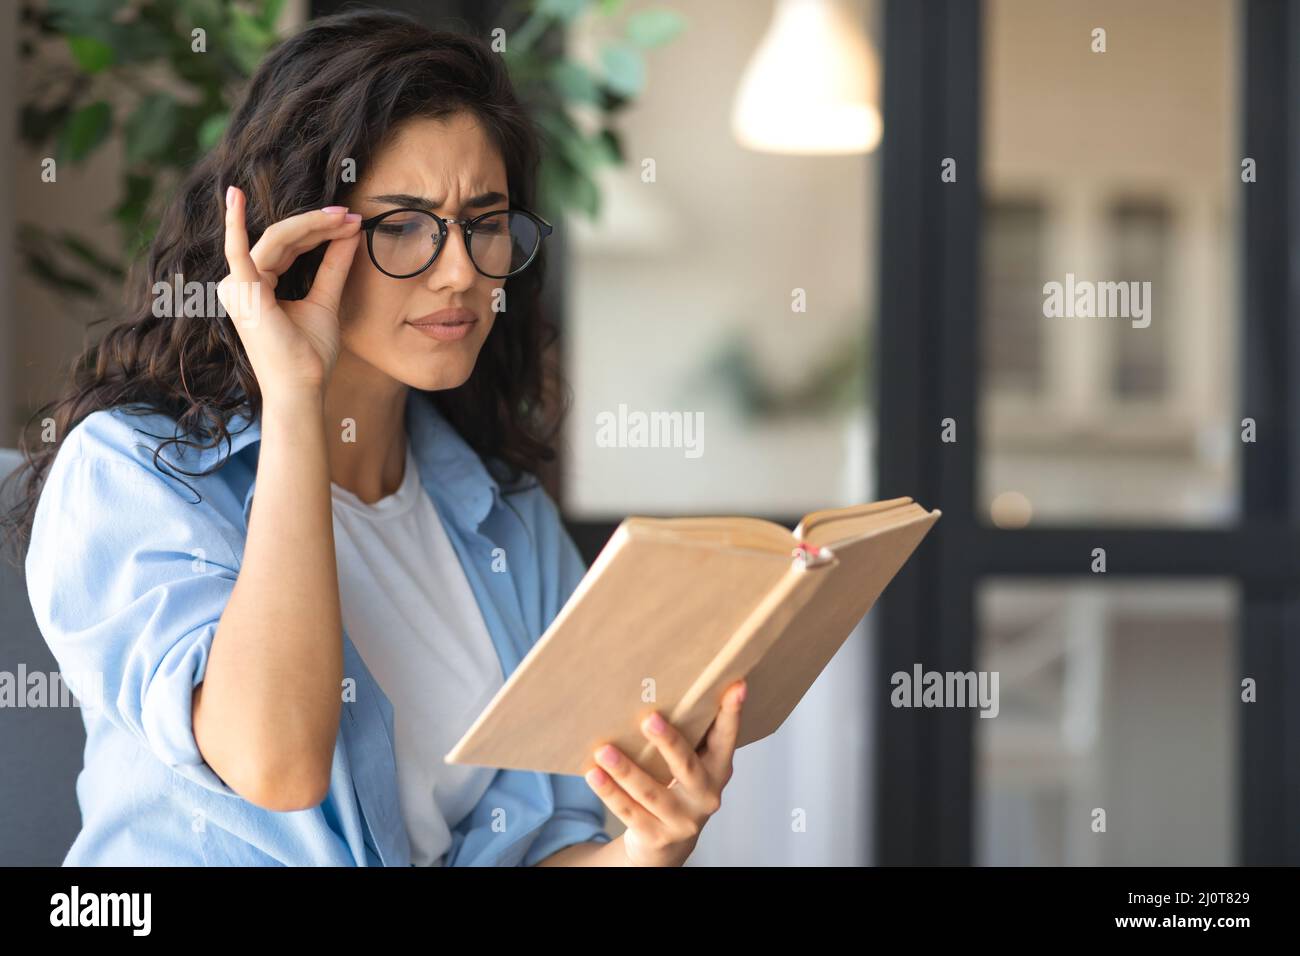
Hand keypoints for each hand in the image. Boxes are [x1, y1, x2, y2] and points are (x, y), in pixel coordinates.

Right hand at [217, 185, 362, 401]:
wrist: (302, 389)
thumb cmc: (309, 355)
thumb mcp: (326, 301)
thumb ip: (334, 266)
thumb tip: (351, 233)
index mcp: (258, 285)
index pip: (289, 246)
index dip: (319, 230)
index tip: (353, 221)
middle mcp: (241, 283)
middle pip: (284, 238)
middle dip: (319, 224)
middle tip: (353, 215)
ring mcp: (239, 287)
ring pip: (277, 239)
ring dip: (311, 225)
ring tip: (344, 218)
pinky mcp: (244, 292)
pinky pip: (238, 251)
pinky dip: (235, 223)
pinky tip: (235, 197)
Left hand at [585, 679, 746, 866]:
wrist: (667, 845)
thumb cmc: (678, 788)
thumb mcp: (693, 764)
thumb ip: (689, 736)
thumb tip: (664, 686)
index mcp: (718, 770)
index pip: (727, 739)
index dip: (732, 714)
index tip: (736, 687)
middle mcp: (705, 797)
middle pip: (687, 767)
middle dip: (669, 742)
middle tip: (649, 719)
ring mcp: (681, 821)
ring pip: (651, 793)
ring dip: (626, 771)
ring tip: (604, 751)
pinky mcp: (656, 836)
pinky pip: (629, 812)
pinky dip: (610, 793)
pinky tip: (594, 775)